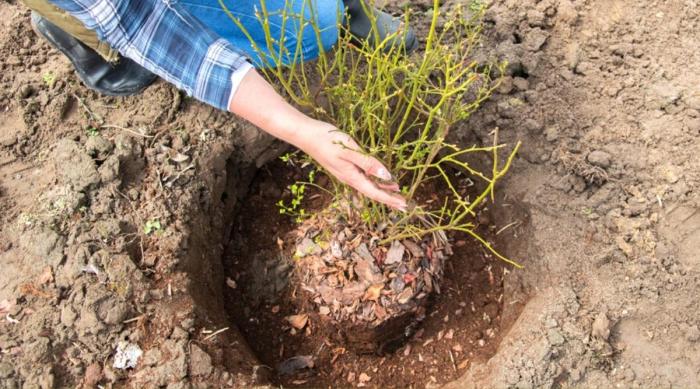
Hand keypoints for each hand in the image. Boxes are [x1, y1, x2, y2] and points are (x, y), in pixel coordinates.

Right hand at [228, 70, 405, 209]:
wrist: (306, 135)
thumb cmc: (327, 140)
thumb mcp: (349, 150)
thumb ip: (368, 163)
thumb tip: (386, 176)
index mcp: (352, 177)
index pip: (375, 192)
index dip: (390, 199)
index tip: (404, 205)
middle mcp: (349, 178)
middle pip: (372, 192)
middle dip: (389, 198)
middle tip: (405, 204)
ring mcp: (346, 173)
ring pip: (368, 185)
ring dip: (382, 189)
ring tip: (397, 191)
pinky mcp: (344, 166)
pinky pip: (363, 177)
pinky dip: (374, 179)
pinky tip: (379, 176)